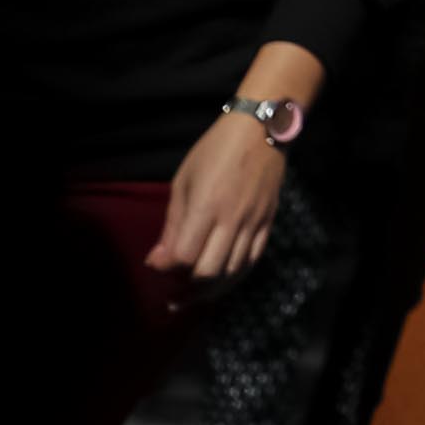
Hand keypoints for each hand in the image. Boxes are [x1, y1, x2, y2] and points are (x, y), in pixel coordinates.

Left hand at [150, 107, 288, 283]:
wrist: (262, 129)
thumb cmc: (215, 150)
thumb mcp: (183, 181)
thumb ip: (172, 225)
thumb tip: (157, 261)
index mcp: (206, 206)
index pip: (185, 256)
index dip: (167, 268)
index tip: (157, 264)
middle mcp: (232, 219)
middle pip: (209, 272)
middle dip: (187, 288)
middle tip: (173, 292)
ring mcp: (253, 222)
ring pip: (233, 272)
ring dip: (211, 289)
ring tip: (193, 295)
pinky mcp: (268, 223)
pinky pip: (252, 260)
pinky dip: (235, 277)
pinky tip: (221, 282)